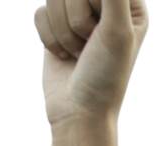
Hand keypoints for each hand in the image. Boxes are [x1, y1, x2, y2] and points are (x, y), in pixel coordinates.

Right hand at [36, 0, 148, 127]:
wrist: (80, 112)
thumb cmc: (106, 76)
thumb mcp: (116, 31)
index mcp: (129, 3)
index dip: (91, 5)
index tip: (100, 30)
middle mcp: (105, 4)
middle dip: (76, 19)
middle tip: (90, 45)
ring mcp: (77, 13)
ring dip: (63, 32)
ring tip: (79, 52)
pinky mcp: (54, 25)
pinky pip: (39, 13)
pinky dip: (49, 39)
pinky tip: (64, 56)